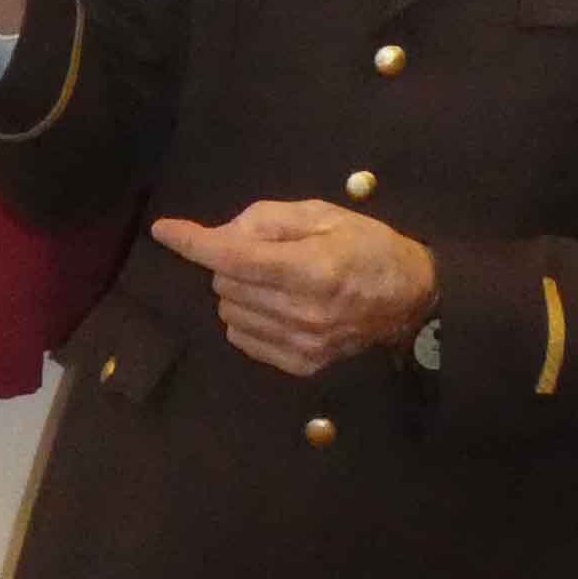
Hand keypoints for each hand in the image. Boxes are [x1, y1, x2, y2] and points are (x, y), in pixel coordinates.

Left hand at [151, 197, 438, 376]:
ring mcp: (302, 343)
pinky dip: (247, 318)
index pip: (231, 257)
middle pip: (225, 283)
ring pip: (229, 312)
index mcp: (309, 268)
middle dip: (230, 261)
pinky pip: (243, 339)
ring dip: (238, 291)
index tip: (164, 230)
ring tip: (274, 280)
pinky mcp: (302, 364)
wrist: (412, 298)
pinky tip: (275, 306)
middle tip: (265, 252)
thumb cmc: (367, 246)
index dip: (192, 242)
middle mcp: (302, 311)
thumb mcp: (322, 214)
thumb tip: (221, 234)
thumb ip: (266, 220)